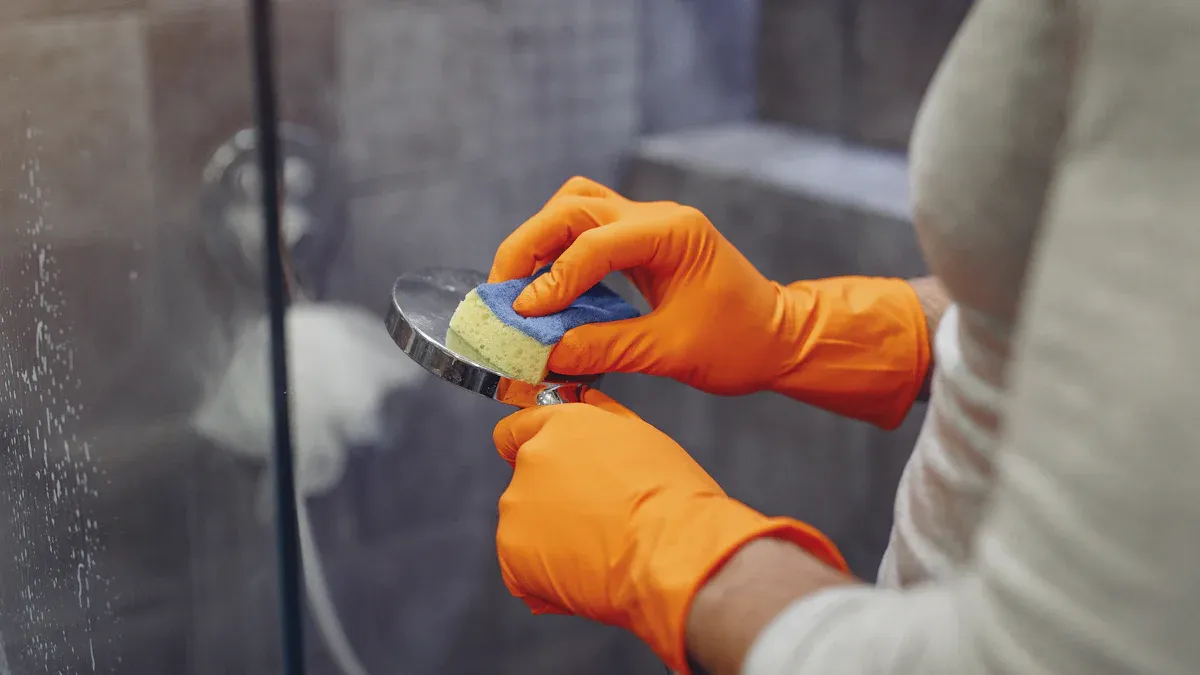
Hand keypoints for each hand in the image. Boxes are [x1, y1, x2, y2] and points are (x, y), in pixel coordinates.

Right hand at [489, 177, 930, 427]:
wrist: (778, 338)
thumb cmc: (739, 344)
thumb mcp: (669, 352)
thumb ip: (605, 347)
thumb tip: (546, 353)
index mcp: (674, 234)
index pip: (594, 244)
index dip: (552, 280)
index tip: (522, 314)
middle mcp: (658, 218)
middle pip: (574, 207)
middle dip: (529, 246)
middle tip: (501, 291)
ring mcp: (650, 224)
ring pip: (577, 206)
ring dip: (541, 240)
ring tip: (517, 284)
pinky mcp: (643, 241)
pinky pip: (589, 229)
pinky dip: (560, 251)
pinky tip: (547, 287)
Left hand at [493, 390, 845, 672]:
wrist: (687, 555)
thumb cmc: (681, 494)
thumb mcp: (639, 438)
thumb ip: (599, 422)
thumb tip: (578, 403)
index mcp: (560, 423)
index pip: (517, 423)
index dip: (538, 441)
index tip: (551, 458)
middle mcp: (529, 460)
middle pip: (525, 473)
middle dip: (552, 489)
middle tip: (600, 513)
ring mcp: (519, 510)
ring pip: (527, 519)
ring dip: (552, 530)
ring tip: (605, 547)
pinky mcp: (518, 556)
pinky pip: (525, 563)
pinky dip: (547, 569)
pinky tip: (590, 574)